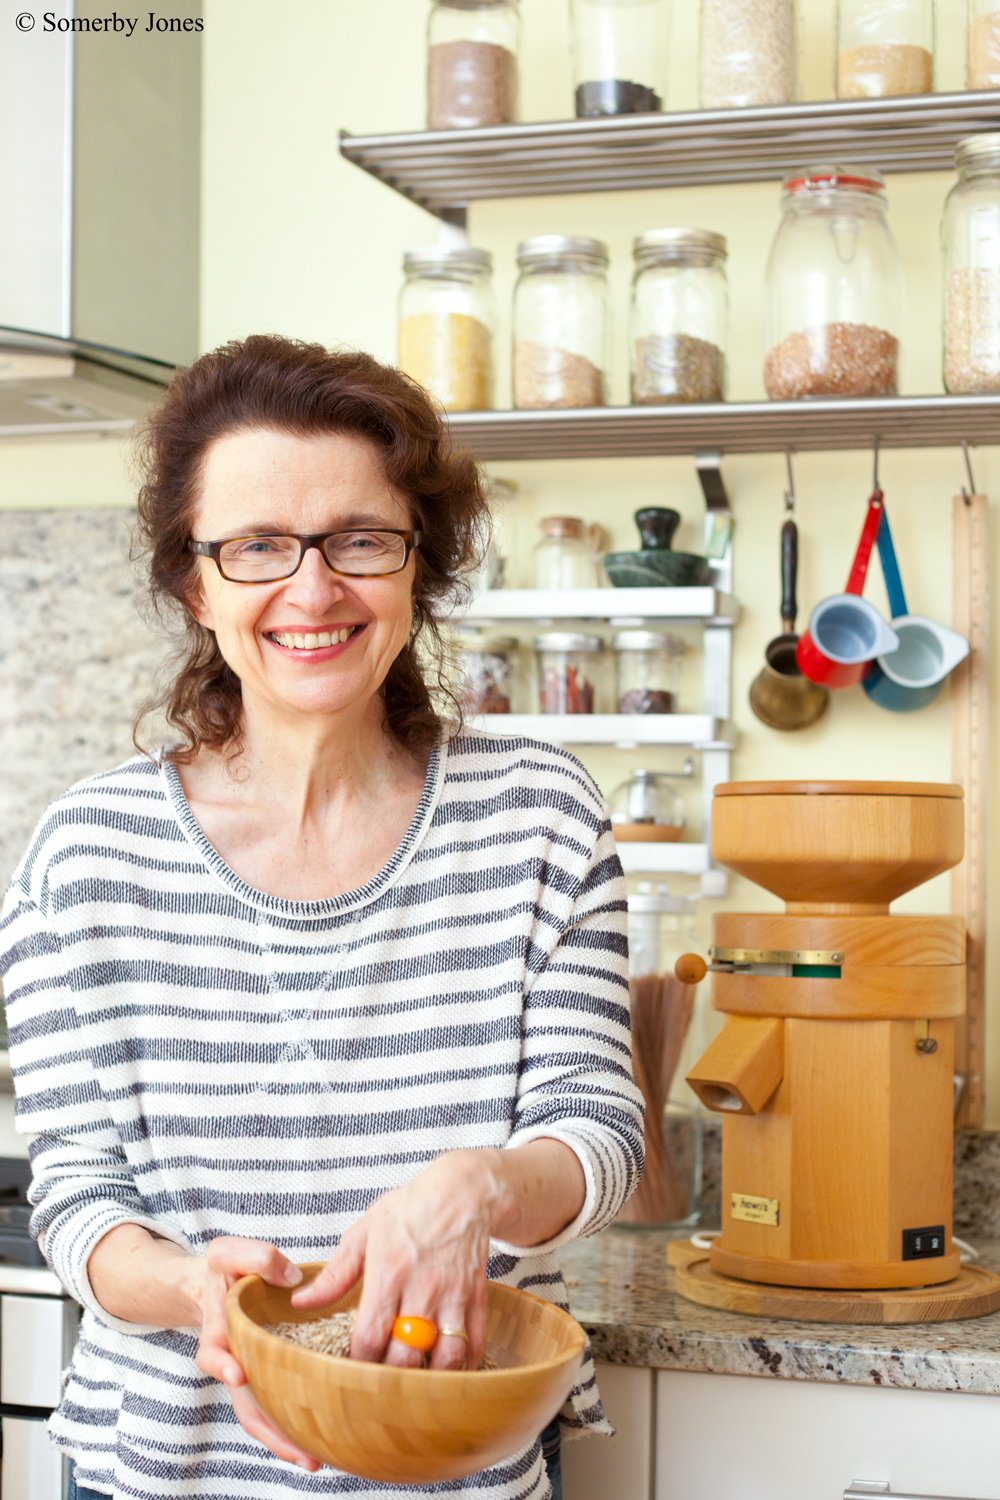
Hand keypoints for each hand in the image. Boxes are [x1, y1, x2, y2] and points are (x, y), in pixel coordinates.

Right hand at [193, 1236, 321, 1472]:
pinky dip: (300, 1419)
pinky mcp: (274, 1375)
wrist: (224, 1283)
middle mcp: (234, 1362)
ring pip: (267, 1414)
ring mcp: (255, 1374)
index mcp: (218, 1333)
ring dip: (288, 1439)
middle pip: (245, 1405)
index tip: (237, 1374)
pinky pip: (283, 1401)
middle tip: (300, 1450)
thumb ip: (255, 1256)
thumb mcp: (229, 1252)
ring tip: (317, 1458)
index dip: (222, 1366)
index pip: (212, 1355)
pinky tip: (328, 1434)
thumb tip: (291, 1277)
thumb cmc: (227, 1269)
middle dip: (270, 1431)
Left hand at [291, 1150, 497, 1370]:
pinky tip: (447, 1372)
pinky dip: (464, 1366)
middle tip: (378, 1387)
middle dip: (390, 1379)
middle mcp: (422, 1288)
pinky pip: (475, 1344)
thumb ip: (335, 1274)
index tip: (350, 1371)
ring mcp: (453, 1295)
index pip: (369, 1337)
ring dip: (430, 1378)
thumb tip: (301, 1301)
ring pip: (445, 1357)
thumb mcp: (364, 1232)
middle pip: (406, 1356)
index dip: (357, 1363)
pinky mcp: (477, 1298)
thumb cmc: (409, 1209)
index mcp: (388, 1273)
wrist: (461, 1191)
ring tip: (413, 1384)